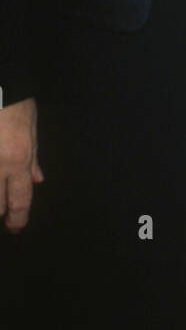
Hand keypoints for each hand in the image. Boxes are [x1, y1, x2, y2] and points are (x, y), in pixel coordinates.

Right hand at [0, 97, 42, 232]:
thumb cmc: (14, 102)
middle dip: (0, 212)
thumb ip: (32, 157)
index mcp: (17, 159)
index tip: (15, 227)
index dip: (18, 219)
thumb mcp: (30, 127)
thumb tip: (37, 180)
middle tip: (3, 213)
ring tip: (0, 193)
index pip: (19, 200)